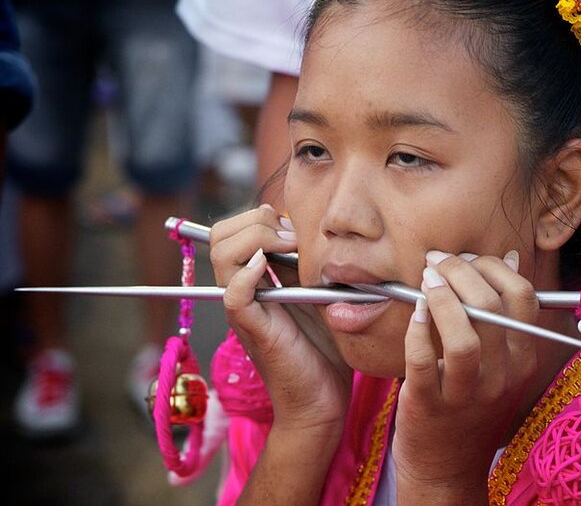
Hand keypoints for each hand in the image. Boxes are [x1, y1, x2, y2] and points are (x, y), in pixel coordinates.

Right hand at [210, 206, 352, 433]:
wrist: (322, 399)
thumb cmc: (322, 349)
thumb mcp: (316, 293)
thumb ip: (304, 265)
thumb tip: (304, 231)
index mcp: (253, 280)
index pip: (232, 230)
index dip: (261, 218)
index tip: (296, 232)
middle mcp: (241, 291)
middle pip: (221, 235)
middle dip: (257, 221)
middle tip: (292, 239)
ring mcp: (244, 310)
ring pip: (222, 254)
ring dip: (257, 239)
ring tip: (287, 249)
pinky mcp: (254, 329)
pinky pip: (234, 294)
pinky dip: (247, 274)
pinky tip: (268, 270)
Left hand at [393, 250, 537, 500]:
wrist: (446, 468)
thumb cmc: (470, 407)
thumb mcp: (500, 364)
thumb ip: (503, 315)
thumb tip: (509, 258)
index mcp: (523, 360)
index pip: (523, 297)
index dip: (493, 266)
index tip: (467, 258)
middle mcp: (503, 377)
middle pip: (492, 308)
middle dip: (460, 271)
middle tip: (437, 261)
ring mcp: (467, 395)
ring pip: (464, 336)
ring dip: (441, 297)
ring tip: (426, 280)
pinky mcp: (429, 405)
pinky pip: (422, 361)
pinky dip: (416, 329)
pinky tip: (413, 312)